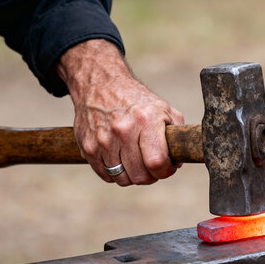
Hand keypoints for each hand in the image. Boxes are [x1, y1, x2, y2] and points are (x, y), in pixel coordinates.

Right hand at [56, 39, 183, 185]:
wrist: (101, 84)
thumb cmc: (137, 101)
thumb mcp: (164, 109)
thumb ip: (177, 134)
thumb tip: (177, 161)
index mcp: (145, 119)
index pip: (156, 162)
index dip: (165, 171)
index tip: (167, 167)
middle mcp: (123, 130)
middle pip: (140, 175)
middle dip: (151, 176)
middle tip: (152, 167)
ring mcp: (103, 139)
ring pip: (122, 179)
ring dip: (132, 176)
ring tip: (136, 163)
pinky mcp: (88, 146)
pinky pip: (105, 175)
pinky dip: (115, 174)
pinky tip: (121, 161)